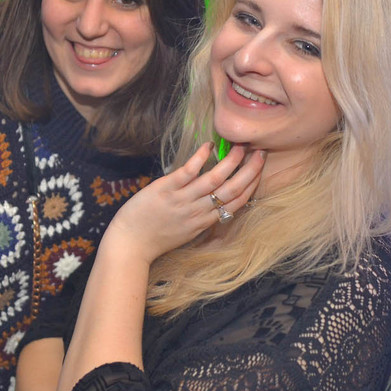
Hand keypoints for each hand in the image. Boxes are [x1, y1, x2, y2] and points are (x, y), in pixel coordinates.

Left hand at [103, 144, 263, 263]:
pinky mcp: (165, 190)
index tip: (260, 169)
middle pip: (232, 190)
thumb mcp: (186, 232)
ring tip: (241, 147)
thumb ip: (201, 217)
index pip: (237, 202)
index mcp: (205, 222)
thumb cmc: (156, 239)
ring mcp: (182, 200)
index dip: (252, 184)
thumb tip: (214, 202)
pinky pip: (188, 172)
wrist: (130, 244)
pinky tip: (209, 145)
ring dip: (231, 161)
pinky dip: (200, 158)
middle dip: (250, 171)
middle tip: (261, 153)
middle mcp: (198, 211)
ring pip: (214, 180)